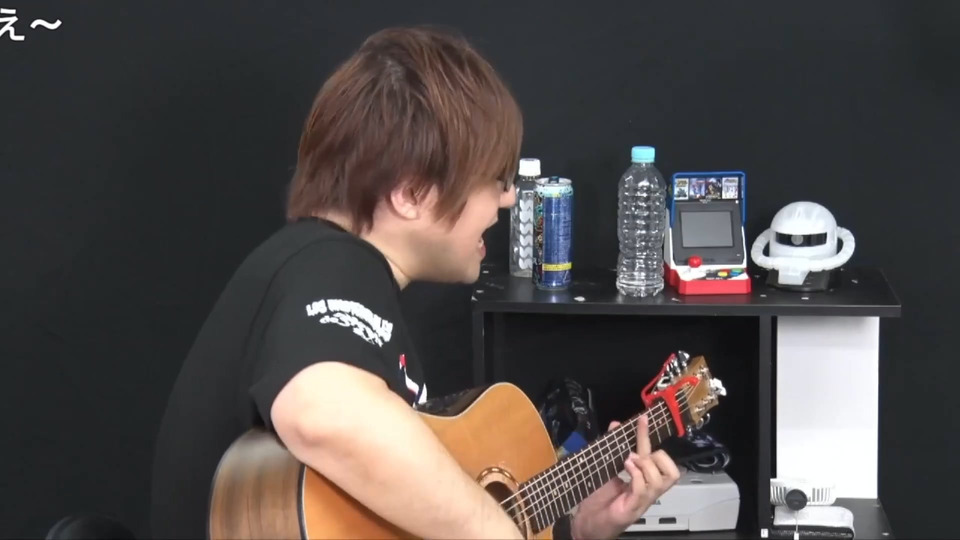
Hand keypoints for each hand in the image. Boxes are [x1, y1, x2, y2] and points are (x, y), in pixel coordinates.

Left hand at [570, 414, 679, 539]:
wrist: (585, 524)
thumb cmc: (596, 500)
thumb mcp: (605, 469)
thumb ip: (612, 448)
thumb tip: (616, 425)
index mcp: (642, 481)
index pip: (657, 457)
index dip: (649, 436)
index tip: (642, 419)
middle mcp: (647, 492)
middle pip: (672, 472)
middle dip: (657, 456)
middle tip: (637, 453)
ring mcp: (641, 501)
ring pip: (661, 480)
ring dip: (645, 465)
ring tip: (628, 461)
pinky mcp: (631, 510)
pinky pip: (643, 490)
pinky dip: (636, 475)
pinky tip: (626, 469)